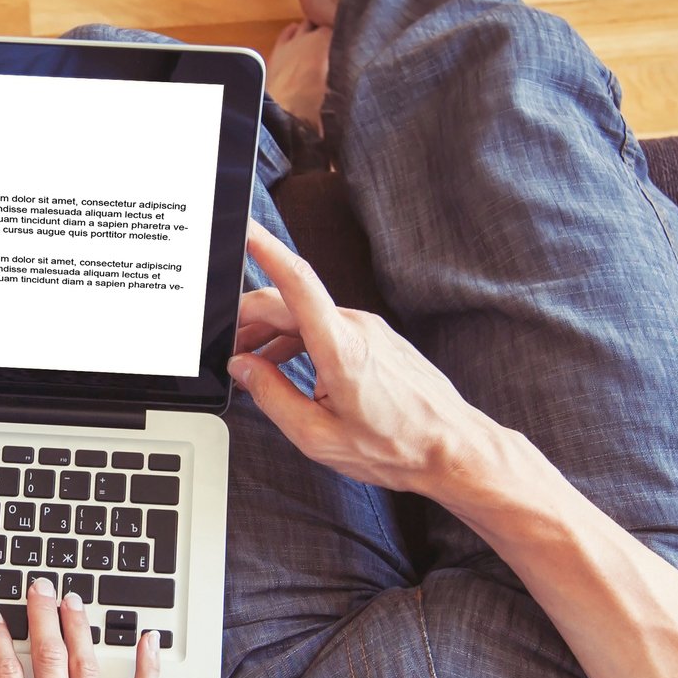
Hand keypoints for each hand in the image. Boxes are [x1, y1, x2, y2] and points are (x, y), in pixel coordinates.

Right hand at [226, 220, 506, 495]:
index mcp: (340, 348)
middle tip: (225, 347)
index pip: (297, 282)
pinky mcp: (377, 337)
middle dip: (249, 319)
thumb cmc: (394, 447)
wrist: (452, 448)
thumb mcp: (316, 435)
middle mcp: (356, 327)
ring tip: (252, 366)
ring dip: (272, 333)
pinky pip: (326, 326)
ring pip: (306, 315)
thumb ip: (271, 396)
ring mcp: (370, 328)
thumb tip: (243, 368)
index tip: (244, 228)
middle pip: (288, 302)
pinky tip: (287, 368)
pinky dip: (298, 340)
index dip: (266, 250)